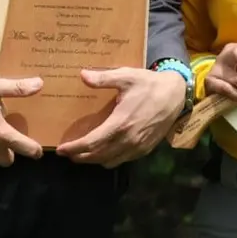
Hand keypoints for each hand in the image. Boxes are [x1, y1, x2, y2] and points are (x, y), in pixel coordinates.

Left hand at [55, 68, 186, 167]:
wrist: (175, 95)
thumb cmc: (148, 84)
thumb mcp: (126, 76)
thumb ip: (103, 78)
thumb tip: (82, 75)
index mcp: (120, 123)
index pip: (92, 143)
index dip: (75, 148)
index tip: (61, 149)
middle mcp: (128, 140)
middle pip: (98, 156)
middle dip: (80, 157)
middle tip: (67, 153)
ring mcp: (137, 147)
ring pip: (110, 161)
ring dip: (94, 160)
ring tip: (82, 153)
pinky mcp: (145, 149)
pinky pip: (122, 160)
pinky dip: (109, 159)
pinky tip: (104, 151)